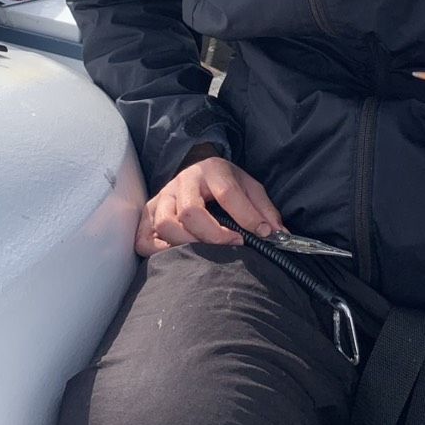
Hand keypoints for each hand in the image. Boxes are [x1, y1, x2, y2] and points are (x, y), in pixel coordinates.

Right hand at [135, 144, 284, 256]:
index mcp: (213, 170)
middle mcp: (184, 181)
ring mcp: (162, 197)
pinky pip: (144, 239)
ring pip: (166, 225)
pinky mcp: (148, 213)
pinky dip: (160, 251)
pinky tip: (179, 254)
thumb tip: (279, 235)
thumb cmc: (225, 183)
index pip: (228, 193)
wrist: (197, 170)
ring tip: (206, 252)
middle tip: (233, 245)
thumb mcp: (249, 187)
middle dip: (214, 235)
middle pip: (191, 211)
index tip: (261, 234)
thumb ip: (264, 210)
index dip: (246, 217)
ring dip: (188, 244)